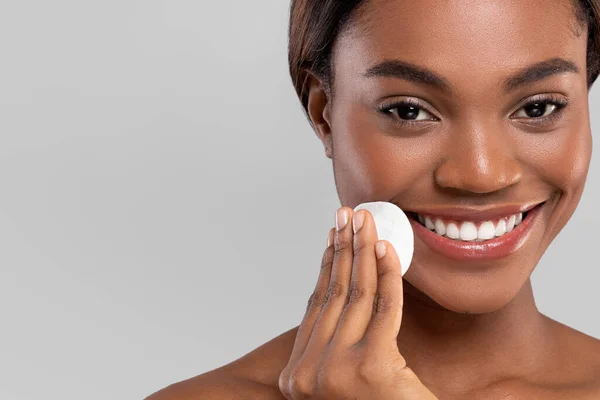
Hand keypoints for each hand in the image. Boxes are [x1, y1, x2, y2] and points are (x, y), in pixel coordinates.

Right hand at [279, 207, 437, 399]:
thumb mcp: (345, 383)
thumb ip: (338, 347)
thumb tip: (345, 295)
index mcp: (298, 378)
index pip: (315, 307)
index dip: (325, 267)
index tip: (332, 236)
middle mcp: (308, 375)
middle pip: (331, 295)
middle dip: (341, 249)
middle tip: (347, 214)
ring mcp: (336, 373)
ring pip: (354, 296)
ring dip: (360, 252)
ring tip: (365, 221)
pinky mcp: (372, 369)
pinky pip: (383, 308)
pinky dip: (387, 274)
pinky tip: (385, 248)